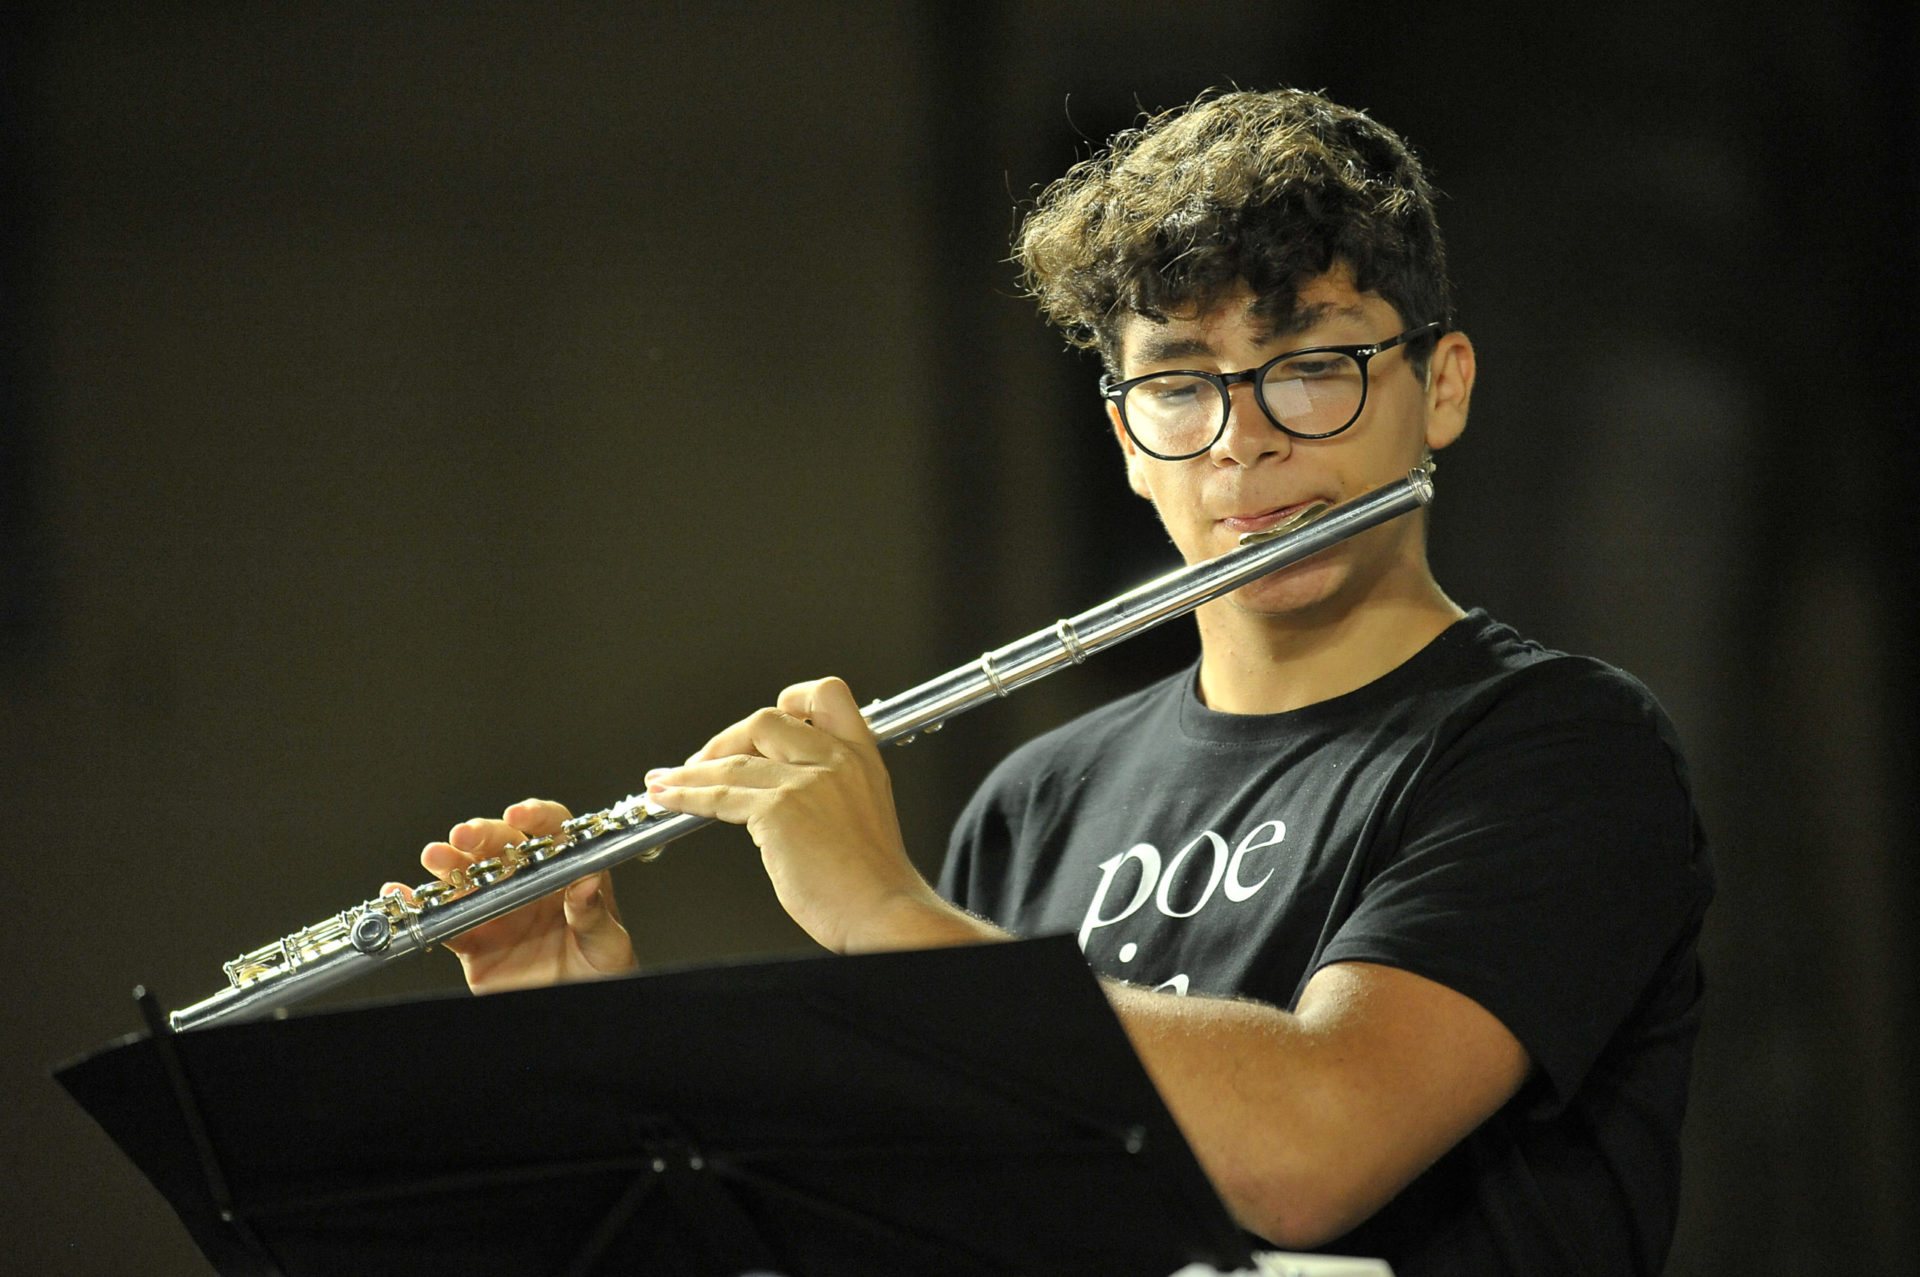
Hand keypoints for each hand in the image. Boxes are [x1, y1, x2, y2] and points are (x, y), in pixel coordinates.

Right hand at [387, 798, 636, 993]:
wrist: (575, 1007)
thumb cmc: (601, 972)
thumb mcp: (608, 945)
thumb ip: (594, 915)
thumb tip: (588, 882)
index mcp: (566, 876)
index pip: (553, 832)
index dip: (536, 818)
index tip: (521, 815)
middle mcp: (529, 886)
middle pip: (502, 846)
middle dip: (481, 835)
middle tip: (465, 835)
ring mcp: (498, 910)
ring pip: (468, 877)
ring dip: (448, 863)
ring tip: (435, 857)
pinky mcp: (474, 941)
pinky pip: (445, 922)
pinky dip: (423, 908)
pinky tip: (402, 892)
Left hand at [645, 677, 989, 952]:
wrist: (883, 912)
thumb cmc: (871, 883)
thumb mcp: (862, 816)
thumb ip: (828, 792)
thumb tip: (775, 794)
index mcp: (861, 758)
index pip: (828, 695)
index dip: (790, 700)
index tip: (759, 726)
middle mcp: (835, 760)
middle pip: (766, 720)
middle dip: (725, 740)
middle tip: (702, 764)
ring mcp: (806, 781)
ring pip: (733, 760)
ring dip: (690, 771)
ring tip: (663, 782)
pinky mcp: (779, 809)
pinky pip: (719, 794)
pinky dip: (686, 795)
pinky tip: (668, 799)